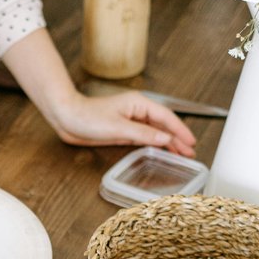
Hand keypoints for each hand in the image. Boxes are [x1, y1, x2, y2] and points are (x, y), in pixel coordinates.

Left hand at [0, 29, 195, 156]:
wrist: (67, 118)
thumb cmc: (87, 117)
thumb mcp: (118, 128)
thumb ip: (143, 134)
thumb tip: (165, 138)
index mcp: (139, 104)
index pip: (167, 117)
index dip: (180, 131)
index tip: (191, 143)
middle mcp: (137, 111)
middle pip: (163, 125)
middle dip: (178, 139)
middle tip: (190, 153)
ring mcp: (130, 121)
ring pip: (155, 132)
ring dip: (168, 143)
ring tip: (180, 155)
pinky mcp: (122, 130)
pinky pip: (144, 137)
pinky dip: (154, 144)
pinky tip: (161, 151)